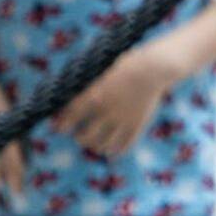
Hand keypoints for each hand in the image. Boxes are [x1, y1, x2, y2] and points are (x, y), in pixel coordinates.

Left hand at [53, 45, 172, 156]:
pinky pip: (125, 146)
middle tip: (81, 136)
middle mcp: (106, 111)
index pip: (70, 118)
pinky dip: (116, 151)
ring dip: (96, 146)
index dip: (63, 126)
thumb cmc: (127, 64)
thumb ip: (90, 85)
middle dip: (80, 138)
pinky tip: (112, 150)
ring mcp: (123, 120)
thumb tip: (73, 93)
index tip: (60, 129)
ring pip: (103, 144)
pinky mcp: (138, 124)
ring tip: (96, 143)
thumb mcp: (103, 71)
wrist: (155, 67)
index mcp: (94, 96)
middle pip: (85, 136)